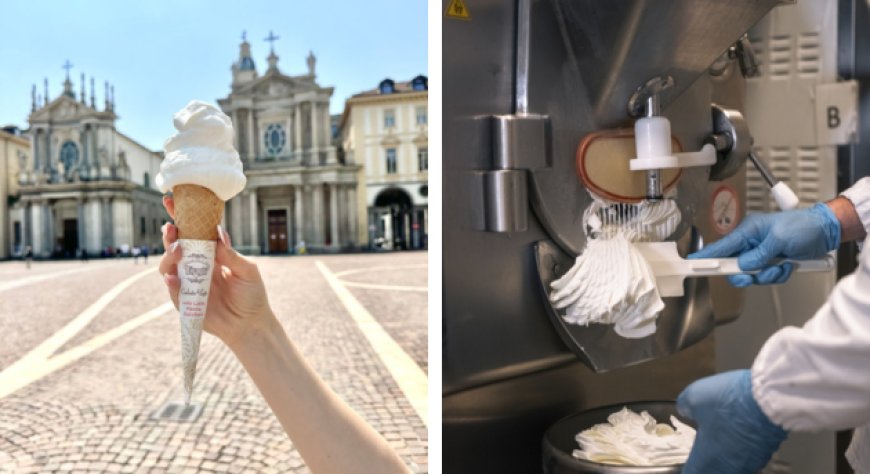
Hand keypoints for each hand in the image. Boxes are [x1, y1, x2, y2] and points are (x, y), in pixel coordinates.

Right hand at [159, 195, 274, 349]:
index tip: (172, 200)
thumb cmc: (251, 295)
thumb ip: (231, 253)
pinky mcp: (184, 301)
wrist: (250, 324)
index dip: (182, 216)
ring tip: (177, 249)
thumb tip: (217, 231)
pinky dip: (170, 281)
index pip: (193, 232)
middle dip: (170, 234)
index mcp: (211, 254)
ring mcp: (188, 282)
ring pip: (168, 265)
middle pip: (176, 245)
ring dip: (169, 255)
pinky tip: (172, 276)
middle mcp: (196, 266)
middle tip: (171, 226)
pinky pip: (172, 289)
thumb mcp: (247, 270)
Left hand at [677, 370, 786, 472]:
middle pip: (715, 473)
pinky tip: (739, 436)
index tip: (688, 464)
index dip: (689, 469)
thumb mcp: (694, 396)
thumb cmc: (729, 400)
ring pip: (734, 467)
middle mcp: (730, 467)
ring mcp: (750, 462)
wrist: (769, 397)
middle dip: (708, 465)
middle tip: (704, 454)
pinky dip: (742, 450)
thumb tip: (685, 409)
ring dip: (726, 458)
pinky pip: (749, 457)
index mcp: (707, 459)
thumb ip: (685, 407)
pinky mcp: (766, 453)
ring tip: (721, 444)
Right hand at [689, 203, 839, 286]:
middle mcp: (751, 243)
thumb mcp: (779, 238)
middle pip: (734, 266)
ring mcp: (761, 254)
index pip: (720, 246)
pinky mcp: (772, 263)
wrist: (826, 231)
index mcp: (747, 231)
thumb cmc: (803, 226)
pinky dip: (777, 275)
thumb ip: (758, 254)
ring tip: (782, 265)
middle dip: (746, 273)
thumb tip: (743, 266)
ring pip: (752, 275)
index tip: (692, 264)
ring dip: (767, 275)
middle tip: (751, 275)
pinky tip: (788, 265)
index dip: (705, 256)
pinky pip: (766, 277)